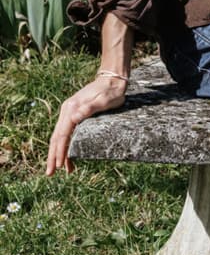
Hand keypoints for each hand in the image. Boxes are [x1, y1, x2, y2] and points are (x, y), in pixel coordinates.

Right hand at [46, 13, 132, 175]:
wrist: (113, 80)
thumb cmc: (111, 91)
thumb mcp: (103, 100)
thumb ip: (89, 108)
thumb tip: (73, 118)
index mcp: (72, 109)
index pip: (62, 135)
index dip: (59, 151)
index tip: (58, 165)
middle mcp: (67, 111)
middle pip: (57, 137)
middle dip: (54, 156)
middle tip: (50, 173)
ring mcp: (69, 112)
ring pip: (60, 136)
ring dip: (59, 153)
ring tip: (60, 169)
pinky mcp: (74, 114)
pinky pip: (66, 133)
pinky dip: (65, 145)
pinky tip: (69, 156)